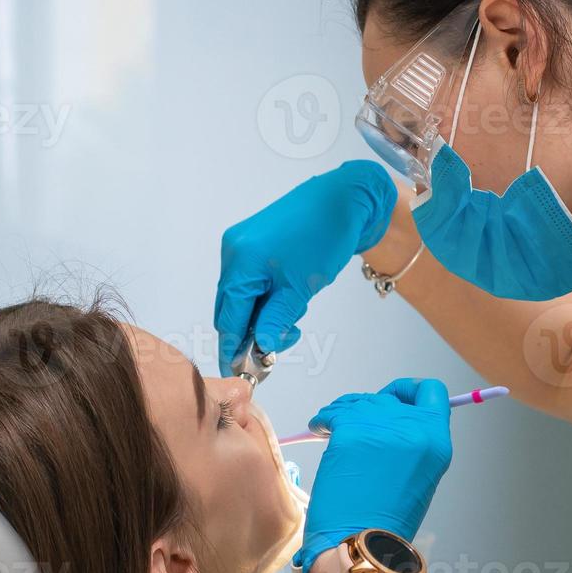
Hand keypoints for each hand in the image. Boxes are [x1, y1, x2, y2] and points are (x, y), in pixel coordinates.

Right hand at [215, 161, 397, 374]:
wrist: (343, 199)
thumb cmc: (325, 238)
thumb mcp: (301, 289)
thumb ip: (275, 320)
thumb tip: (259, 349)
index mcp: (240, 262)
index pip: (228, 317)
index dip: (233, 348)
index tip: (240, 373)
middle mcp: (232, 251)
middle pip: (230, 308)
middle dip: (249, 333)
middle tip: (275, 348)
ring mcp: (239, 245)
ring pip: (240, 296)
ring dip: (260, 316)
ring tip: (291, 319)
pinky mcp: (251, 243)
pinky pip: (248, 281)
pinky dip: (263, 298)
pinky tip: (285, 300)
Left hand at [296, 378, 453, 572]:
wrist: (360, 543)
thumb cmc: (385, 522)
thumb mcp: (416, 477)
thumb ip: (411, 444)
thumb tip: (388, 421)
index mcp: (437, 442)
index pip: (433, 392)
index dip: (409, 390)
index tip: (393, 398)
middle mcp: (414, 428)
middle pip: (389, 397)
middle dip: (369, 408)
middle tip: (356, 426)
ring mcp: (382, 427)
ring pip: (359, 401)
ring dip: (344, 412)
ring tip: (334, 428)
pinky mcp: (351, 430)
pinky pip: (334, 411)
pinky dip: (324, 419)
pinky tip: (320, 429)